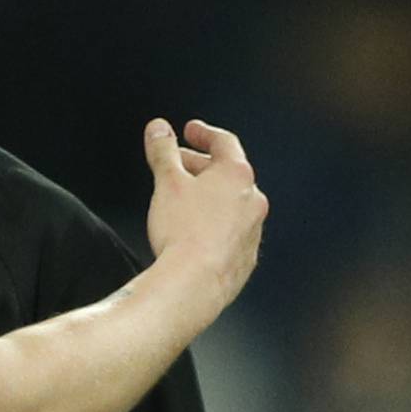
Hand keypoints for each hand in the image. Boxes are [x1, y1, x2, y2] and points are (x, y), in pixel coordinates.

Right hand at [144, 120, 267, 315]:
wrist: (195, 283)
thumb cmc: (182, 231)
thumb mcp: (167, 183)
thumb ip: (163, 152)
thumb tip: (158, 128)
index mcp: (237, 175)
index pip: (223, 142)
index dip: (203, 134)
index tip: (189, 131)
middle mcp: (252, 200)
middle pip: (227, 173)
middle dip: (200, 166)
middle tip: (177, 165)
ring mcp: (253, 230)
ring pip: (232, 204)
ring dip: (209, 197)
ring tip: (184, 200)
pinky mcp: (246, 258)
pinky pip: (232, 232)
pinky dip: (215, 225)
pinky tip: (196, 233)